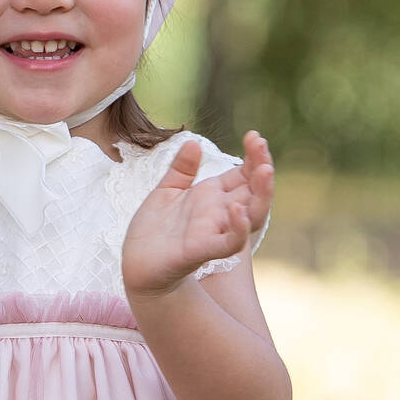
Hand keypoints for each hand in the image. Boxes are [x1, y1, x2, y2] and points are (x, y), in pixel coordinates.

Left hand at [122, 131, 274, 297]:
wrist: (136, 264)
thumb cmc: (153, 231)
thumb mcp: (166, 192)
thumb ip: (181, 169)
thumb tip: (193, 142)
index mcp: (212, 197)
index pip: (243, 174)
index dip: (253, 156)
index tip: (254, 135)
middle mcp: (219, 213)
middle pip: (253, 191)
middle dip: (262, 167)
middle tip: (261, 145)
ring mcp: (213, 232)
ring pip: (251, 216)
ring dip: (261, 194)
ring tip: (264, 170)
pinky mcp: (202, 251)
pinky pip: (228, 243)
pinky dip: (237, 229)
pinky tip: (237, 210)